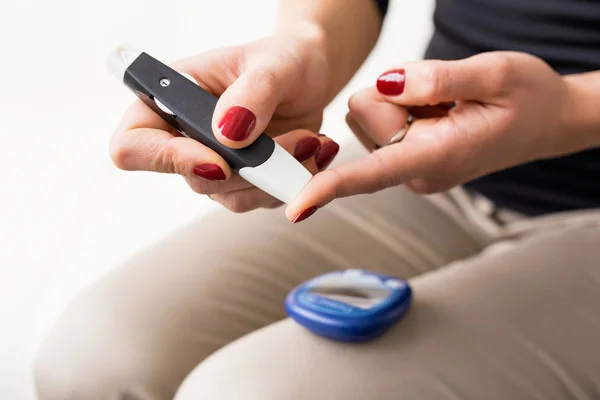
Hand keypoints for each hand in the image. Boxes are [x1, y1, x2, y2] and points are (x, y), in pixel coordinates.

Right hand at [110, 34, 338, 212]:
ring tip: (313, 141)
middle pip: (195, 179)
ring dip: (278, 177)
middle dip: (253, 168)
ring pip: (233, 197)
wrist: (310, 76)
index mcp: (170, 100)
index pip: (132, 147)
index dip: (167, 160)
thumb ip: (252, 93)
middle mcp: (185, 138)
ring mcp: (214, 163)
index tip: (220, 158)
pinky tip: (313, 151)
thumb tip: (227, 136)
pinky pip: (261, 199)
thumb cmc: (284, 60)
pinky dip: (292, 183)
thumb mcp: (272, 64)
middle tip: (301, 140)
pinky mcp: (244, 181)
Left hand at [286, 51, 570, 221]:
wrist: (545, 120)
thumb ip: (441, 79)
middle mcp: (416, 172)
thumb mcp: (497, 75)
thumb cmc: (528, 99)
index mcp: (439, 158)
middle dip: (396, 96)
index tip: (296, 208)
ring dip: (401, 99)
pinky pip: (378, 117)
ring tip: (447, 106)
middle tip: (447, 98)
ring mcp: (409, 166)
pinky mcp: (403, 155)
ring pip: (367, 115)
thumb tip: (387, 85)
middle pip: (364, 118)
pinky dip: (403, 105)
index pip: (374, 173)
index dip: (332, 187)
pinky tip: (437, 112)